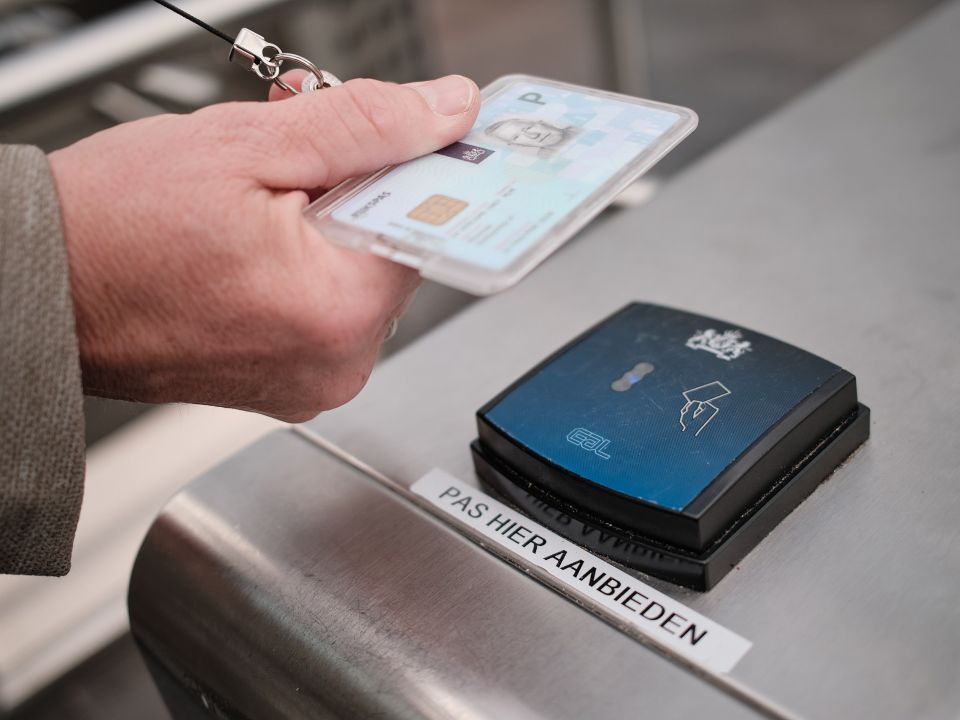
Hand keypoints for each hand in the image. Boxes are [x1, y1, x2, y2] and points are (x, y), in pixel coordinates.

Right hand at [49, 73, 478, 420]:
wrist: (38, 291)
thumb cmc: (111, 230)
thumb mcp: (247, 146)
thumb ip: (365, 127)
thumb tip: (444, 112)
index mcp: (338, 311)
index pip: (430, 223)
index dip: (408, 164)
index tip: (394, 135)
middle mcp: (335, 362)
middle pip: (390, 249)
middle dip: (354, 185)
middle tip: (299, 145)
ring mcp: (309, 379)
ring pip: (354, 274)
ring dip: (323, 217)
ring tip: (261, 186)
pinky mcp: (284, 381)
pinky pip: (320, 306)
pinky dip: (302, 260)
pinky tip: (257, 228)